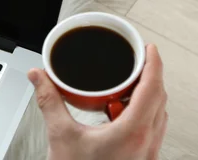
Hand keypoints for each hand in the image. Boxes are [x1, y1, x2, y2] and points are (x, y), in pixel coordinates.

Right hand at [28, 44, 167, 159]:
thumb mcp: (61, 135)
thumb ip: (49, 101)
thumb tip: (38, 77)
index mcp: (133, 133)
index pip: (153, 89)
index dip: (154, 64)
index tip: (149, 48)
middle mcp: (147, 144)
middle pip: (159, 99)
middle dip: (149, 76)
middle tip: (136, 60)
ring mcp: (147, 154)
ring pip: (157, 115)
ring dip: (145, 96)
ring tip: (124, 86)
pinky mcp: (141, 159)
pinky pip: (150, 129)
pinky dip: (140, 113)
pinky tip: (117, 113)